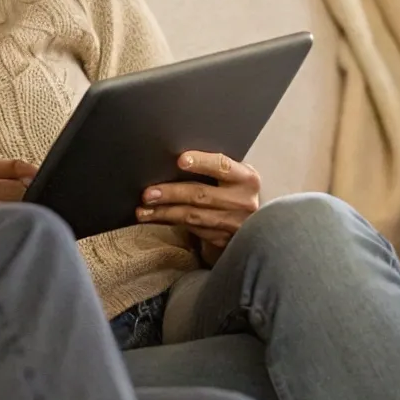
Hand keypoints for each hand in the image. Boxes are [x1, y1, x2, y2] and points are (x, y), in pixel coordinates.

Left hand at [136, 152, 261, 263]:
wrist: (256, 225)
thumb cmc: (236, 192)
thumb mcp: (234, 177)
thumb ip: (214, 168)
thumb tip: (176, 160)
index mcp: (246, 178)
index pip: (222, 166)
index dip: (202, 162)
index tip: (180, 160)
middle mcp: (242, 201)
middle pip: (201, 195)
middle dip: (171, 193)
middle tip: (148, 193)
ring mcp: (233, 223)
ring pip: (193, 216)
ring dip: (165, 213)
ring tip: (143, 210)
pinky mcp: (223, 239)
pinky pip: (192, 230)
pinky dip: (171, 223)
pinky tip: (156, 218)